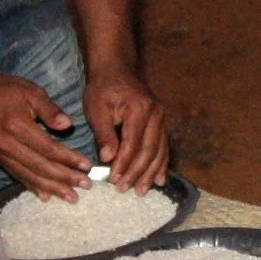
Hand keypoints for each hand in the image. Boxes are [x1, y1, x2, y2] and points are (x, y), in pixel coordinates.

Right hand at [0, 73, 94, 199]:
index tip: (86, 165)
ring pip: (30, 176)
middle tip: (86, 184)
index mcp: (18, 126)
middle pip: (41, 166)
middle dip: (65, 178)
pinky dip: (33, 187)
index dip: (68, 158)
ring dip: (53, 188)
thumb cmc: (8, 91)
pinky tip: (47, 196)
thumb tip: (67, 124)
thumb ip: (50, 110)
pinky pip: (18, 176)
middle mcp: (8, 144)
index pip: (48, 148)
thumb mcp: (32, 92)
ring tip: (72, 196)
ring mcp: (2, 154)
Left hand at [80, 66, 168, 192]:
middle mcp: (156, 114)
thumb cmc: (103, 88)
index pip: (133, 144)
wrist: (117, 69)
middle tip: (126, 189)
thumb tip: (107, 159)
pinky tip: (160, 179)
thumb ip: (104, 134)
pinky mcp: (161, 122)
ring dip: (151, 173)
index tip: (114, 180)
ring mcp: (162, 118)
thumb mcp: (97, 108)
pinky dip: (161, 164)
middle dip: (138, 172)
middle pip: (149, 150)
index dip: (124, 164)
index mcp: (140, 109)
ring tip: (143, 191)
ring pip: (160, 151)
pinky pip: (163, 146)